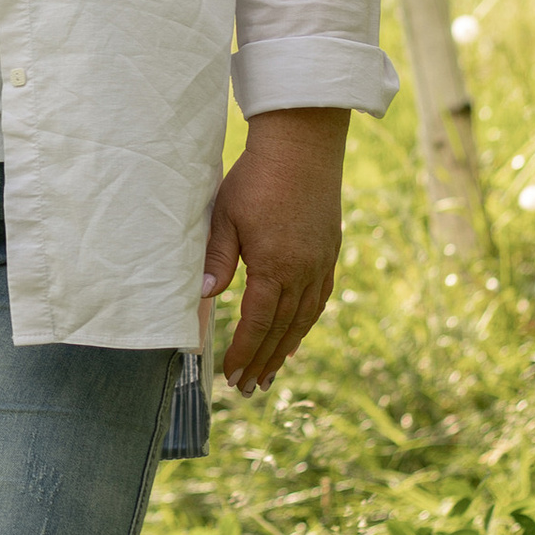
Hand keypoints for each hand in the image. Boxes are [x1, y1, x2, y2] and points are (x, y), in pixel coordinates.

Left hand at [200, 107, 348, 396]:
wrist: (303, 146)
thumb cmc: (255, 178)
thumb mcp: (225, 216)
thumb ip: (217, 258)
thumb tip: (204, 297)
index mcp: (275, 266)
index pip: (257, 323)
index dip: (243, 352)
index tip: (231, 376)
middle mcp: (303, 272)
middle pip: (282, 329)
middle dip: (264, 361)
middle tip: (249, 388)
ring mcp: (321, 263)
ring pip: (304, 318)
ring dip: (286, 348)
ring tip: (272, 373)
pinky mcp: (330, 251)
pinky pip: (320, 298)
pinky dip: (306, 322)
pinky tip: (297, 333)